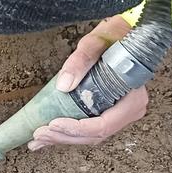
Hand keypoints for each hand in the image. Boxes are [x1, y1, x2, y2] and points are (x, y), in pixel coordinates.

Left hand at [28, 16, 147, 150]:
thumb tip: (64, 84)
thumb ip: (81, 60)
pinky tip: (50, 136)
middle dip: (64, 136)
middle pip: (93, 135)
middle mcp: (129, 110)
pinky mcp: (109, 112)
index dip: (77, 128)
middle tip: (40, 134)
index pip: (102, 125)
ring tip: (39, 139)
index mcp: (132, 99)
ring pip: (90, 136)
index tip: (54, 124)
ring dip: (63, 138)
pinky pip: (89, 129)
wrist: (126, 33)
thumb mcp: (96, 43)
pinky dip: (69, 133)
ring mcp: (120, 114)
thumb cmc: (116, 37)